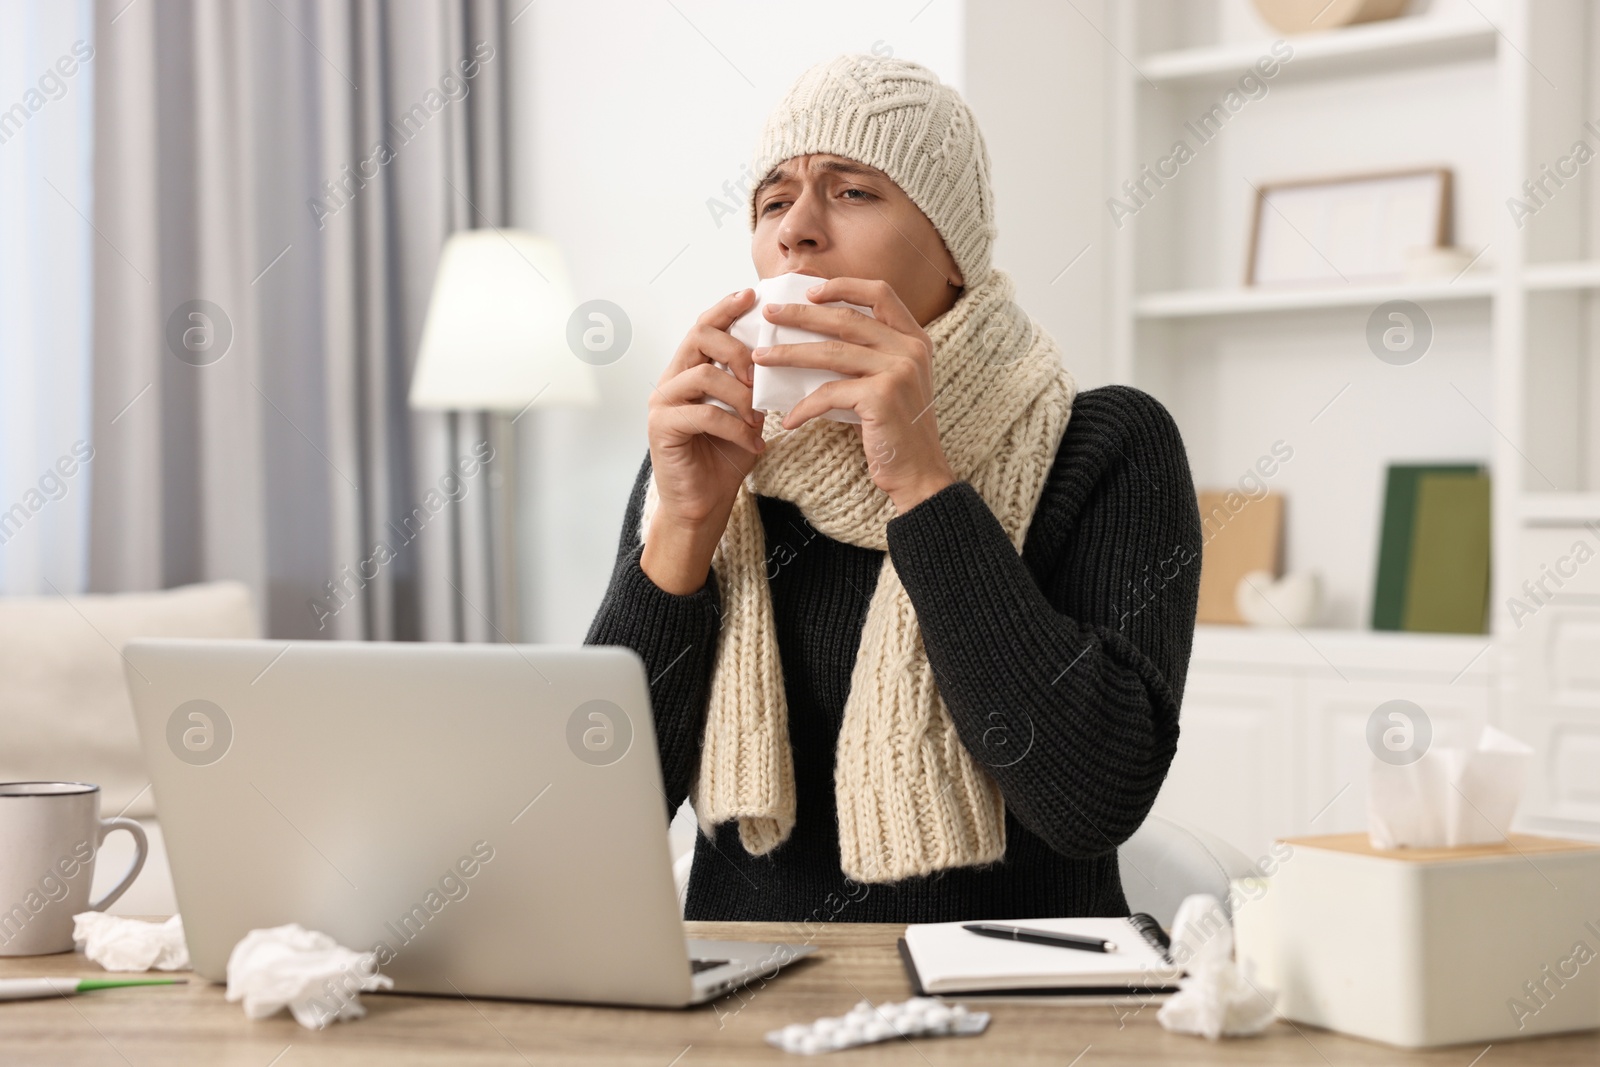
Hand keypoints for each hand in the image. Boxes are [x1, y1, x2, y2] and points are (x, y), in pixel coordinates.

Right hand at [642, 288, 766, 592]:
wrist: (703, 505)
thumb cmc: (724, 458)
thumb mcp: (748, 414)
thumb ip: (754, 385)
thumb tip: (783, 356)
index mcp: (690, 370)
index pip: (705, 325)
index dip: (727, 307)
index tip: (753, 295)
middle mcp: (671, 380)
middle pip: (700, 336)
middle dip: (739, 350)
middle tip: (760, 374)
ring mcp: (662, 403)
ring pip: (704, 374)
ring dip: (741, 395)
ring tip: (758, 420)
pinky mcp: (662, 427)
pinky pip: (704, 413)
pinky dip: (735, 427)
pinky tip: (754, 445)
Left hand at [753, 277, 955, 512]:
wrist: (919, 474)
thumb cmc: (896, 430)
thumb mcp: (890, 383)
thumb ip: (867, 356)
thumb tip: (813, 338)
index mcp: (914, 338)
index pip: (879, 292)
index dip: (843, 286)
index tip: (809, 290)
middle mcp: (910, 349)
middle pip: (846, 318)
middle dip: (802, 314)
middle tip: (771, 314)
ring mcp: (898, 371)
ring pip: (831, 352)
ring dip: (790, 354)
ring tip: (761, 358)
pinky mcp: (881, 397)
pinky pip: (829, 394)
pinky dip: (805, 407)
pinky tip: (789, 419)